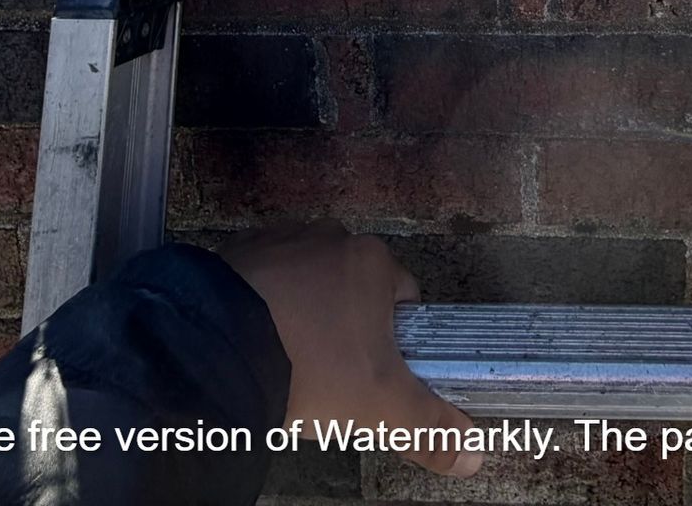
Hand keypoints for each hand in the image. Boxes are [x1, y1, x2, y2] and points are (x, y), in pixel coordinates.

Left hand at [219, 221, 483, 477]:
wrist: (218, 351)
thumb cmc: (312, 367)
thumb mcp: (382, 407)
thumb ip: (431, 428)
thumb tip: (473, 454)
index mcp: (372, 261)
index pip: (403, 298)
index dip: (393, 341)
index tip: (373, 372)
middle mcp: (329, 237)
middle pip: (352, 289)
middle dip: (346, 327)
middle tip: (330, 374)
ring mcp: (279, 240)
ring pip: (306, 283)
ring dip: (302, 313)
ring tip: (286, 361)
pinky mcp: (235, 252)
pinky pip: (261, 281)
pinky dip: (262, 306)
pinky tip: (254, 343)